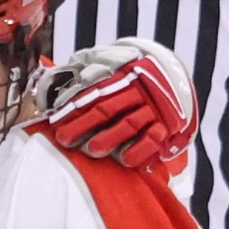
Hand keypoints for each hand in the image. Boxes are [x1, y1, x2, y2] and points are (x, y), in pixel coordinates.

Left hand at [35, 37, 195, 168]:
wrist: (177, 80)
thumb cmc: (135, 79)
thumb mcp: (116, 67)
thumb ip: (89, 70)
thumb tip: (52, 72)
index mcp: (121, 76)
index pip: (93, 93)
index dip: (74, 109)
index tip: (55, 123)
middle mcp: (137, 91)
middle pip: (107, 108)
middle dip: (84, 124)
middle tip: (65, 139)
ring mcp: (153, 108)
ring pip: (129, 123)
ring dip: (109, 137)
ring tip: (91, 150)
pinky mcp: (167, 125)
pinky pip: (153, 138)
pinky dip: (140, 149)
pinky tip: (125, 160)